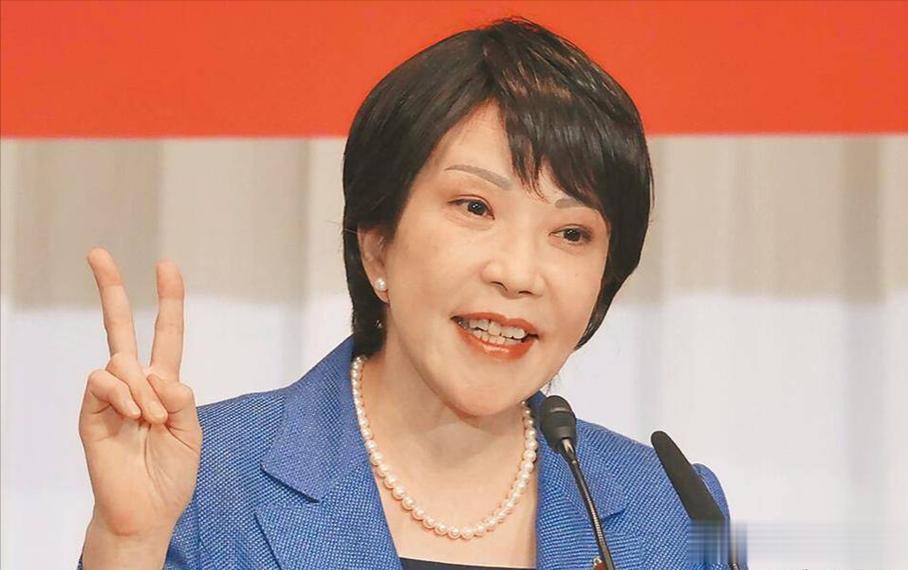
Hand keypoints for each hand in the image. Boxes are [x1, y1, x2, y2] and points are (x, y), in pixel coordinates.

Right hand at [79, 248, 201, 539]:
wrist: (146, 510)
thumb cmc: (170, 473)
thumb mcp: (191, 431)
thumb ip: (182, 398)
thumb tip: (160, 374)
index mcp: (164, 384)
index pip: (165, 334)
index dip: (168, 301)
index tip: (167, 267)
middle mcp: (136, 383)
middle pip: (121, 327)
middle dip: (111, 289)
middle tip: (98, 252)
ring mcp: (111, 396)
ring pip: (122, 360)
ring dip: (144, 390)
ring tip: (151, 421)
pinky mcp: (91, 411)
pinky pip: (103, 382)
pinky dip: (125, 396)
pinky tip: (134, 417)